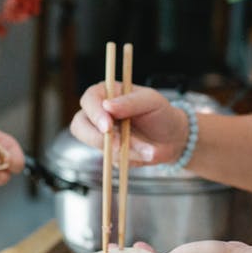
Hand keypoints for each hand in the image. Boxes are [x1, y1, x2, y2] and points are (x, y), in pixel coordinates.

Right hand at [70, 84, 187, 166]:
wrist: (172, 138)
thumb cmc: (161, 113)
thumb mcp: (152, 101)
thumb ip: (131, 101)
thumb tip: (107, 105)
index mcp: (107, 93)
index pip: (89, 99)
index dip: (94, 113)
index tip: (107, 126)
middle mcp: (99, 113)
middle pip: (79, 125)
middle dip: (97, 137)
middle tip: (116, 145)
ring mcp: (101, 135)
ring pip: (95, 145)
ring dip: (121, 150)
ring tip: (147, 149)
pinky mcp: (108, 153)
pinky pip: (111, 159)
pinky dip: (129, 158)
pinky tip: (145, 153)